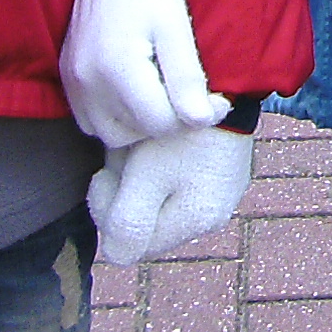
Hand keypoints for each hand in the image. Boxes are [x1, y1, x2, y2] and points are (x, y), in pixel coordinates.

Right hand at [60, 0, 227, 146]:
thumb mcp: (176, 27)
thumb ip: (188, 77)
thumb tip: (204, 118)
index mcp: (116, 68)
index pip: (159, 123)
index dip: (194, 116)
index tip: (215, 99)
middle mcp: (88, 83)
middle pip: (134, 133)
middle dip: (166, 120)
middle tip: (186, 93)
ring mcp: (74, 83)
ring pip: (110, 133)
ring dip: (139, 124)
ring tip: (160, 93)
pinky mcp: (68, 79)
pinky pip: (90, 120)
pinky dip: (115, 117)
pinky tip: (134, 93)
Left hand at [87, 124, 254, 263]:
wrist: (227, 76)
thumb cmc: (183, 129)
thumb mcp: (144, 177)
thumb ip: (125, 224)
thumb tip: (116, 256)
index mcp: (196, 222)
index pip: (130, 245)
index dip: (107, 212)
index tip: (104, 173)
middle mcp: (214, 215)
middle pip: (146, 222)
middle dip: (125, 190)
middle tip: (123, 151)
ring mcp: (222, 191)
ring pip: (159, 199)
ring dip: (141, 175)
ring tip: (142, 139)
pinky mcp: (224, 168)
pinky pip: (179, 179)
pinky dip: (162, 165)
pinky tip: (161, 138)